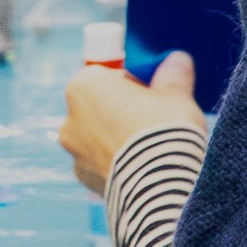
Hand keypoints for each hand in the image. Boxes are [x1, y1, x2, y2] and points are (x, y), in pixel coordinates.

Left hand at [60, 50, 201, 195]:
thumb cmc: (164, 129)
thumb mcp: (176, 93)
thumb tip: (177, 59)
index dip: (131, 80)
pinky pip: (100, 162)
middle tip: (153, 118)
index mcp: (85, 85)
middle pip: (99, 104)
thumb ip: (173, 72)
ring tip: (149, 147)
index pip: (106, 72)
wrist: (160, 186)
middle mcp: (70, 117)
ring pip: (98, 135)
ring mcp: (74, 151)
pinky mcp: (83, 179)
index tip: (152, 90)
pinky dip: (116, 162)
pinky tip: (140, 167)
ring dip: (117, 137)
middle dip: (121, 109)